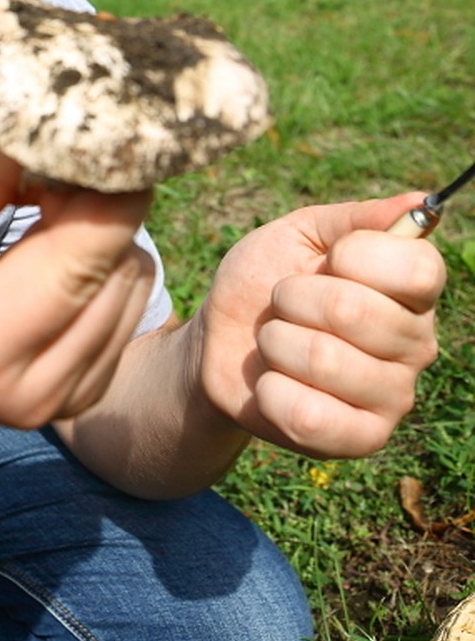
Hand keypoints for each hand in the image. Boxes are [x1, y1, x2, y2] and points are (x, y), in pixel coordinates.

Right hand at [0, 134, 155, 427]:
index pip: (75, 267)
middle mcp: (33, 393)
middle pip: (116, 272)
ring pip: (136, 284)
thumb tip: (61, 131)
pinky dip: (104, 263)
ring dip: (103, 234)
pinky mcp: (88, 392)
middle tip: (51, 172)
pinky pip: (132, 303)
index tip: (113, 139)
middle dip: (98, 207)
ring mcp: (65, 401)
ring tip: (45, 217)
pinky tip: (56, 252)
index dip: (109, 198)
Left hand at [194, 194, 445, 457]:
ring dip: (276, 343)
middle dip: (292, 298)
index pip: (420, 269)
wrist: (219, 341)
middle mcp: (416, 344)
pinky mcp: (362, 439)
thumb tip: (420, 201)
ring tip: (276, 344)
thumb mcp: (297, 233)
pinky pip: (311, 416)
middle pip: (355, 310)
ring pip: (324, 359)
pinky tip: (274, 385)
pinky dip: (272, 392)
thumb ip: (354, 218)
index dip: (358, 256)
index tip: (328, 258)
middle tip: (283, 303)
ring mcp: (393, 396)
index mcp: (409, 291)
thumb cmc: (263, 281)